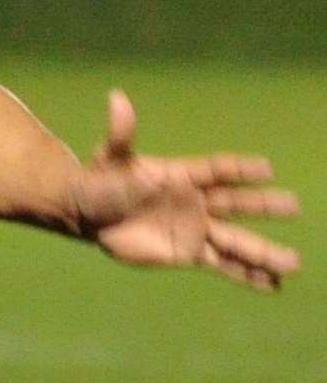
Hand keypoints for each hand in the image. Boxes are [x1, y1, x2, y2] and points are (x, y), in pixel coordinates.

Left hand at [74, 90, 299, 289]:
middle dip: (264, 206)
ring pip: (236, 241)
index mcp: (182, 176)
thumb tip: (117, 98)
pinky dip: (248, 274)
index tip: (266, 168)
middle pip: (237, 204)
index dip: (239, 169)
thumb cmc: (100, 181)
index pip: (217, 170)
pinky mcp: (189, 253)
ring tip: (294, 263)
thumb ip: (121, 133)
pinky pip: (224, 264)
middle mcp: (196, 202)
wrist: (88, 215)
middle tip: (294, 206)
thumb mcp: (111, 158)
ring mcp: (195, 228)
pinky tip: (274, 284)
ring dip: (263, 252)